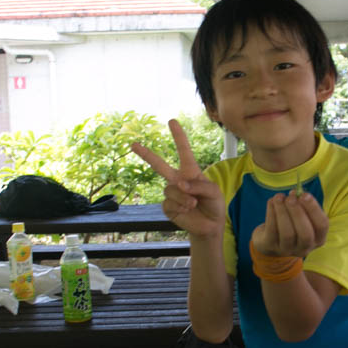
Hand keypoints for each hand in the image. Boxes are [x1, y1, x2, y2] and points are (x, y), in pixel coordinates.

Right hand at [130, 119, 224, 238]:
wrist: (210, 225)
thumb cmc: (214, 204)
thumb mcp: (213, 191)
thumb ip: (198, 185)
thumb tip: (179, 185)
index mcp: (190, 171)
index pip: (183, 151)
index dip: (178, 136)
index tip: (171, 121)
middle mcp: (178, 180)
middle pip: (159, 165)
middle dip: (146, 154)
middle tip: (133, 144)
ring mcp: (171, 193)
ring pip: (170, 189)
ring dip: (183, 197)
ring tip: (194, 203)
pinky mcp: (168, 207)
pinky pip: (169, 202)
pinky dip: (180, 206)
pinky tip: (187, 209)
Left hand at [252, 189, 327, 258]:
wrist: (269, 240)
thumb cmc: (291, 223)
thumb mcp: (301, 216)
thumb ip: (302, 205)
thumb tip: (296, 193)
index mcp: (318, 238)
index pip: (322, 225)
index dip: (313, 209)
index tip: (304, 194)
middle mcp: (305, 248)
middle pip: (306, 233)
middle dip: (298, 213)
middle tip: (291, 197)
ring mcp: (287, 250)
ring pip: (287, 233)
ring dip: (283, 212)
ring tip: (278, 197)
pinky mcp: (271, 247)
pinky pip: (272, 231)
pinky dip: (271, 213)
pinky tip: (272, 202)